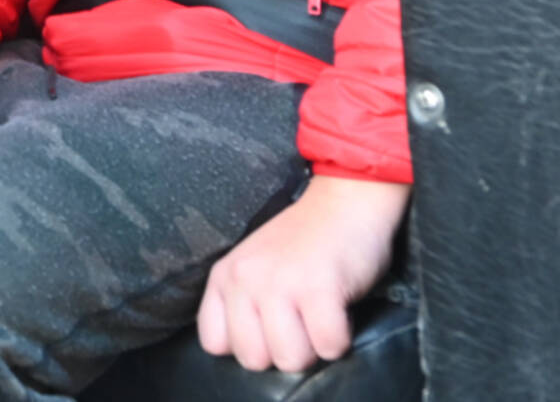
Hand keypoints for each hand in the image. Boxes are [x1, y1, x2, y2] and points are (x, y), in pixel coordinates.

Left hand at [198, 175, 410, 372]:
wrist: (345, 200)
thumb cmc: (304, 241)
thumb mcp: (256, 266)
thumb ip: (243, 303)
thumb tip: (250, 355)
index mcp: (224, 276)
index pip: (214, 342)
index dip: (248, 345)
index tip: (270, 327)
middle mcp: (244, 279)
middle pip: (253, 360)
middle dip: (284, 351)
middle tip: (302, 321)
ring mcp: (280, 283)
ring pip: (290, 360)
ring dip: (314, 348)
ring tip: (320, 315)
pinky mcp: (319, 288)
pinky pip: (329, 347)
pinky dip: (341, 339)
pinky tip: (340, 311)